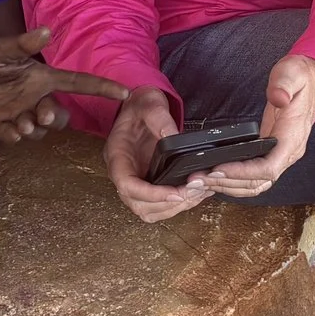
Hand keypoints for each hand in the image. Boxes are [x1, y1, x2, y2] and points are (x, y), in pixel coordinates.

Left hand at [0, 28, 130, 142]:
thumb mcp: (2, 49)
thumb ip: (24, 43)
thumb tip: (46, 30)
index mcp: (43, 79)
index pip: (78, 84)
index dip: (101, 87)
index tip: (124, 92)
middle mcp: (36, 100)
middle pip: (60, 116)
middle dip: (56, 118)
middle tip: (43, 114)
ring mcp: (20, 116)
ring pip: (40, 131)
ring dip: (34, 128)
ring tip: (22, 123)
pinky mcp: (2, 128)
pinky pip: (14, 138)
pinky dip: (14, 136)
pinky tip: (10, 130)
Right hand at [103, 88, 213, 222]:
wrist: (140, 108)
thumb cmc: (141, 107)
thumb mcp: (150, 104)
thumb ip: (161, 120)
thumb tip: (176, 138)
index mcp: (117, 155)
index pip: (127, 186)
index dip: (151, 195)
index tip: (176, 194)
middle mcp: (122, 173)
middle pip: (139, 204)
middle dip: (168, 204)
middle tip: (195, 191)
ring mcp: (134, 181)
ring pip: (149, 211)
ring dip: (174, 209)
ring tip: (197, 194)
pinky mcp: (147, 184)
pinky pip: (157, 206)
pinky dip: (176, 206)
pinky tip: (193, 195)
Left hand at [197, 53, 314, 199]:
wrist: (314, 83)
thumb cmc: (301, 79)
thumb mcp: (292, 74)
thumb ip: (284, 85)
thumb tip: (278, 98)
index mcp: (293, 138)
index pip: (269, 168)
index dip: (243, 172)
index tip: (219, 169)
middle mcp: (288, 153)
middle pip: (259, 182)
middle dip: (228, 183)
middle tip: (199, 179)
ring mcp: (280, 156)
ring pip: (256, 184)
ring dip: (228, 186)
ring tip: (201, 181)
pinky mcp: (271, 154)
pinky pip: (254, 176)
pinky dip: (234, 181)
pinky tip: (215, 178)